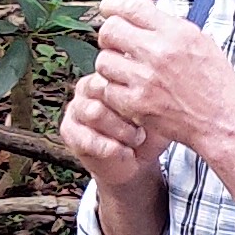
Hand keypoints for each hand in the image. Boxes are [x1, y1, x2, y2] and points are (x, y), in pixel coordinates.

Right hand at [60, 65, 163, 194]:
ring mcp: (75, 107)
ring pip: (95, 112)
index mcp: (108, 75)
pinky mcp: (69, 130)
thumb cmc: (148, 131)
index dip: (136, 93)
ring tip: (136, 139)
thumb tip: (165, 78)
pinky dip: (109, 148)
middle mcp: (87, 87)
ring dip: (120, 130)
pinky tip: (124, 152)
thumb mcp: (158, 111)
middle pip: (103, 89)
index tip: (154, 109)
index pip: (116, 72)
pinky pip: (85, 137)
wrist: (134, 163)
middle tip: (144, 126)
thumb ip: (156, 93)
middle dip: (128, 111)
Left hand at [87, 0, 234, 160]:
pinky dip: (115, 90)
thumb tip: (144, 17)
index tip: (108, 8)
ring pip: (104, 60)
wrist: (223, 122)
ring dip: (112, 64)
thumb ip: (170, 27)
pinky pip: (108, 89)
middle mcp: (158, 53)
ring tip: (126, 71)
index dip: (113, 4)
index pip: (131, 6)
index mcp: (176, 33)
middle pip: (110, 30)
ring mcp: (145, 80)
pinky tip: (131, 91)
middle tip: (117, 43)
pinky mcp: (136, 104)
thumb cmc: (217, 86)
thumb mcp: (202, 43)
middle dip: (110, 34)